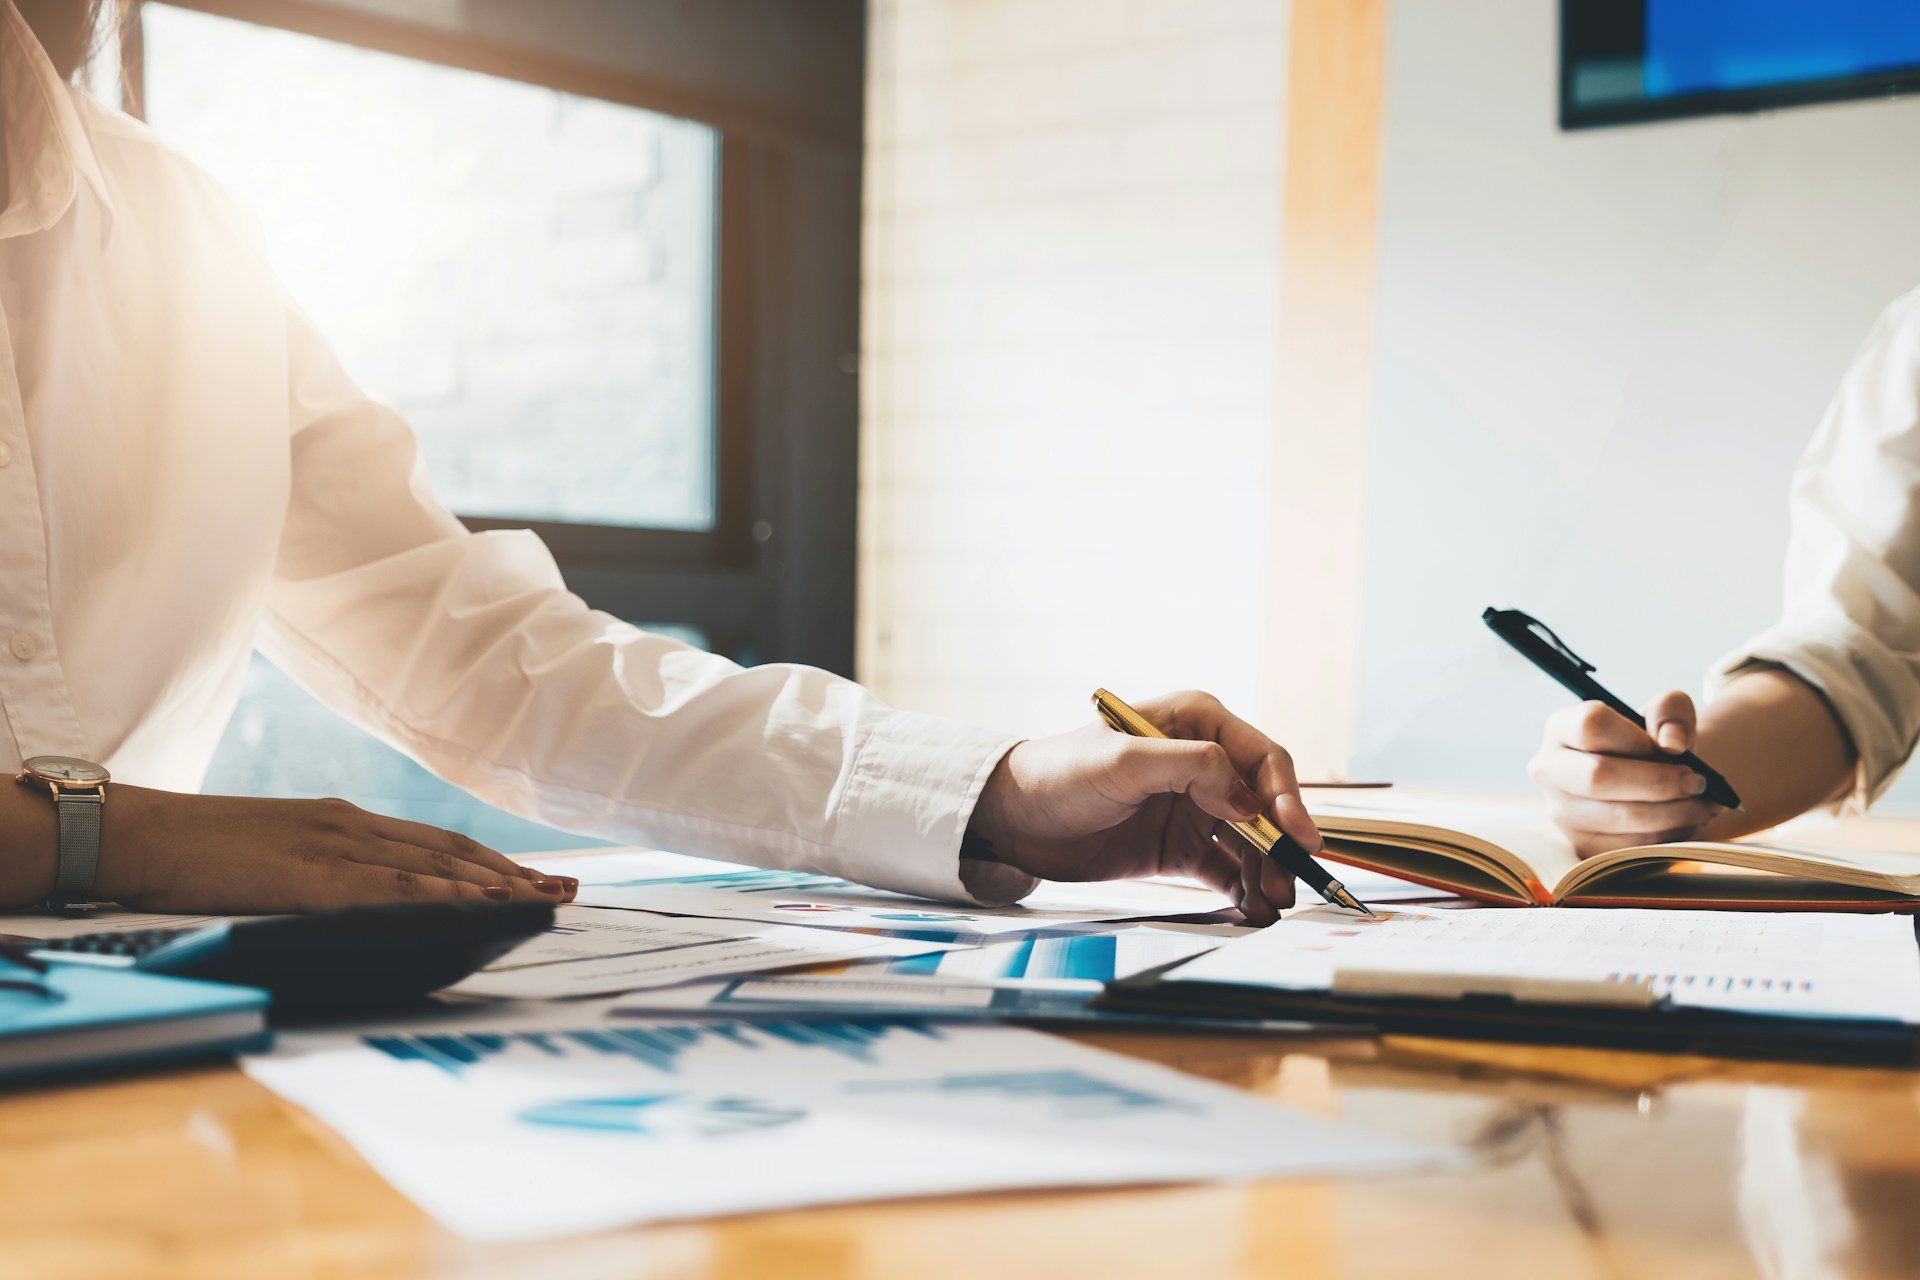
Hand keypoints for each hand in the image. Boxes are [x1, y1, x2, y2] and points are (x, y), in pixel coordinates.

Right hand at [93, 787, 576, 912]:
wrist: (136, 834)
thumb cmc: (196, 853)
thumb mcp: (275, 855)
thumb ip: (323, 871)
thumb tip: (366, 901)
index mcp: (344, 821)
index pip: (437, 842)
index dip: (492, 860)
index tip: (538, 877)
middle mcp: (351, 826)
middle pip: (452, 850)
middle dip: (516, 872)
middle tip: (569, 892)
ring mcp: (333, 847)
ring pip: (434, 866)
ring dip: (496, 885)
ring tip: (544, 902)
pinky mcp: (309, 874)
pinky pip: (388, 887)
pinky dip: (440, 896)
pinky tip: (475, 906)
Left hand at [966, 691, 1319, 923]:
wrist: (1013, 821)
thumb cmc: (1059, 774)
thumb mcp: (1122, 761)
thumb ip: (1190, 767)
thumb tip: (1249, 798)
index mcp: (1196, 723)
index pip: (1261, 759)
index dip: (1287, 798)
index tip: (1297, 837)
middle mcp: (1204, 764)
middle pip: (1264, 805)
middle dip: (1280, 845)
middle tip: (1289, 885)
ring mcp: (1194, 808)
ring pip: (1250, 842)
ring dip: (1265, 873)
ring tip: (1272, 906)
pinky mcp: (1181, 849)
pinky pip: (1226, 870)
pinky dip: (1243, 890)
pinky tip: (1251, 911)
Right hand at [1528, 693, 1722, 857]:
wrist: (1647, 779)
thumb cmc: (1653, 740)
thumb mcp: (1665, 712)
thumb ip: (1672, 711)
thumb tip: (1672, 743)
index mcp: (1561, 728)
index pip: (1590, 726)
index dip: (1638, 739)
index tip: (1675, 749)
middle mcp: (1549, 770)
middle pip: (1599, 777)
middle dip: (1661, 782)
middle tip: (1699, 782)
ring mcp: (1561, 812)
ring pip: (1621, 816)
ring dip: (1676, 812)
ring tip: (1706, 803)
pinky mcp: (1582, 846)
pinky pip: (1632, 847)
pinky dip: (1670, 835)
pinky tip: (1688, 821)